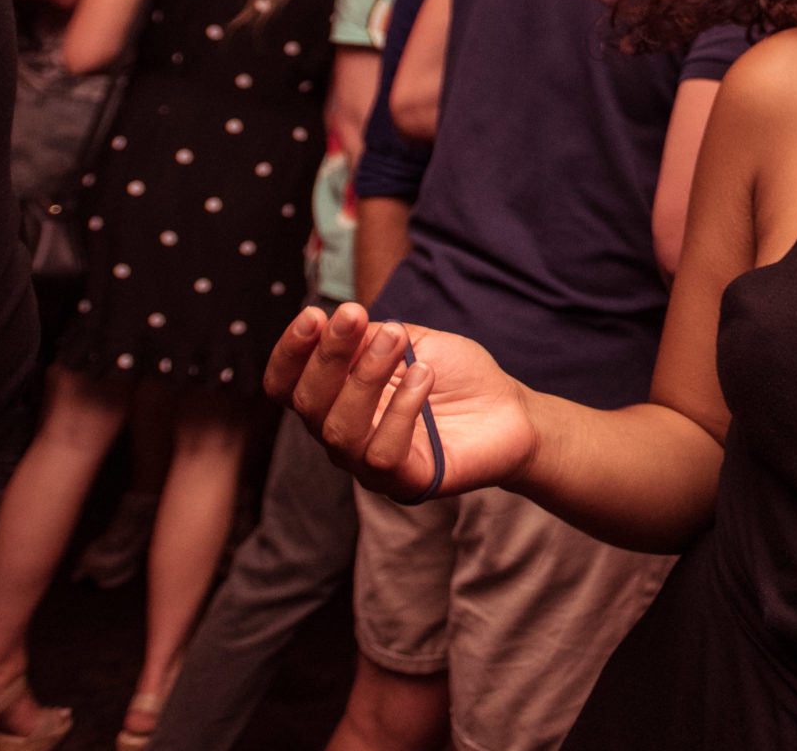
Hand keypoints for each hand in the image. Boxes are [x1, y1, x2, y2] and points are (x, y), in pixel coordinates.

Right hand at [264, 302, 539, 501]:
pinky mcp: (405, 483)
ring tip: (396, 340)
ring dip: (364, 377)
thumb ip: (371, 336)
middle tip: (354, 314)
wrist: (510, 410)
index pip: (286, 385)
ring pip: (340, 430)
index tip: (314, 315)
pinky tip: (424, 377)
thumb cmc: (455, 375)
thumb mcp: (411, 341)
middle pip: (308, 403)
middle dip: (328, 354)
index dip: (290, 353)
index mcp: (335, 399)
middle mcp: (342, 434)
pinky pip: (382, 455)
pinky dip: (400, 410)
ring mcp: (369, 465)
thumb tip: (334, 325)